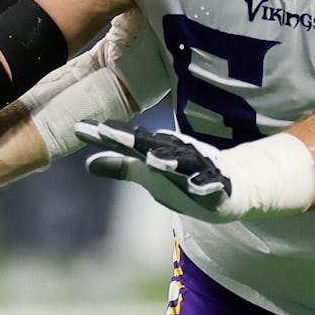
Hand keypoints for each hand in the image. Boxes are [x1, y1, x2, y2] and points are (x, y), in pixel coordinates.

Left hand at [76, 120, 242, 222]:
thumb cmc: (185, 177)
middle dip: (130, 138)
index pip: (126, 142)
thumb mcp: (150, 175)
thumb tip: (89, 164)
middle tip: (108, 131)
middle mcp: (177, 155)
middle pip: (150, 145)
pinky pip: (212, 185)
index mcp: (158, 151)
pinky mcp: (219, 186)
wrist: (234, 185)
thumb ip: (121, 168)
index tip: (80, 128)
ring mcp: (199, 169)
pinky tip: (198, 186)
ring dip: (168, 160)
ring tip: (153, 158)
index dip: (105, 136)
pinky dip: (205, 184)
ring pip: (182, 163)